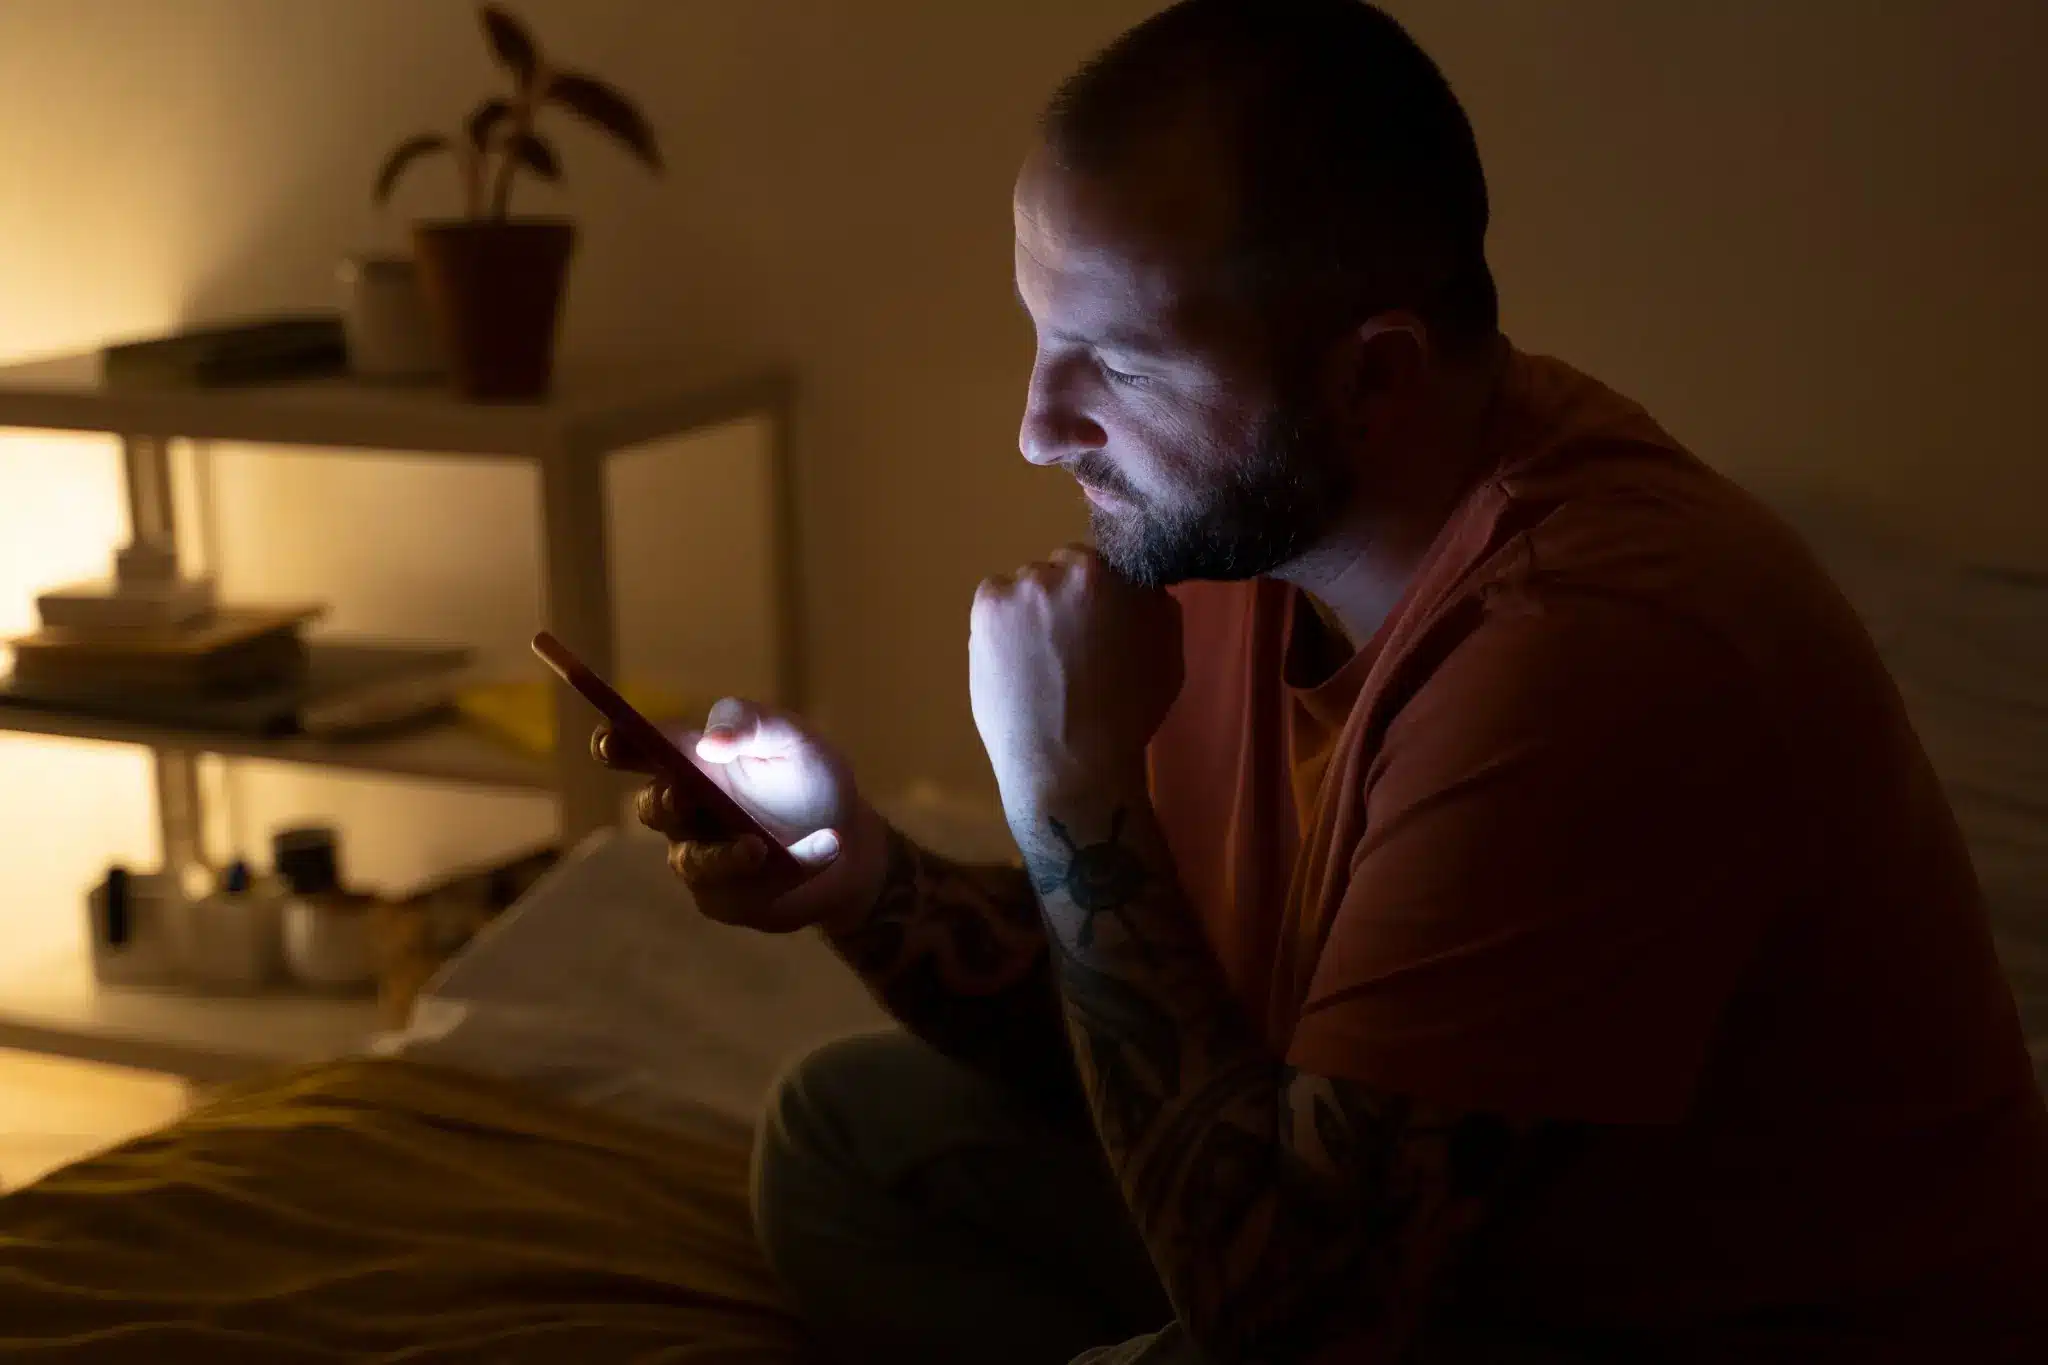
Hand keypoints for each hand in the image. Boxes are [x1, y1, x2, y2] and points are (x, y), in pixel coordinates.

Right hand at [594, 697, 889, 933]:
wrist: (851, 842)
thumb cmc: (809, 780)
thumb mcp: (792, 738)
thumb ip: (752, 723)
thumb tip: (710, 742)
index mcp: (690, 762)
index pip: (636, 751)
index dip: (615, 745)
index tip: (611, 741)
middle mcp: (683, 812)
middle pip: (654, 807)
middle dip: (666, 801)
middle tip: (683, 794)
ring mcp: (698, 858)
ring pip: (693, 861)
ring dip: (725, 855)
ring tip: (760, 848)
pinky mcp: (724, 899)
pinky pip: (740, 891)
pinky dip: (787, 870)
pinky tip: (825, 850)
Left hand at [969, 544, 1183, 812]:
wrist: (1071, 762)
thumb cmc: (1129, 715)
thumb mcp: (1167, 653)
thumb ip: (1155, 606)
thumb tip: (1138, 587)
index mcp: (1118, 575)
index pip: (1102, 564)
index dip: (1098, 596)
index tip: (1095, 624)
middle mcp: (1070, 568)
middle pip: (1061, 568)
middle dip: (1064, 598)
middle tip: (1065, 644)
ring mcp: (1025, 586)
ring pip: (1026, 584)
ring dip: (1030, 610)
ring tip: (1035, 660)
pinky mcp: (988, 607)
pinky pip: (994, 598)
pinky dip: (999, 621)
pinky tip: (1011, 657)